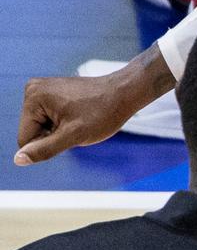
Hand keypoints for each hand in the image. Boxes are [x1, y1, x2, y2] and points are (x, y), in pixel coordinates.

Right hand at [14, 49, 168, 165]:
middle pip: (32, 131)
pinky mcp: (53, 91)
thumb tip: (18, 160)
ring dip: (59, 130)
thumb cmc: (103, 112)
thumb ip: (44, 150)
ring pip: (41, 126)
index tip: (70, 132)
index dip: (47, 144)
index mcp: (33, 98)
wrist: (125, 93)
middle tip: (77, 125)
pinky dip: (63, 122)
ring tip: (79, 119)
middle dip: (53, 135)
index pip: (25, 139)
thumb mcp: (73, 136)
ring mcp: (43, 89)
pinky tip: (79, 115)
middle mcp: (33, 89)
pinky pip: (49, 118)